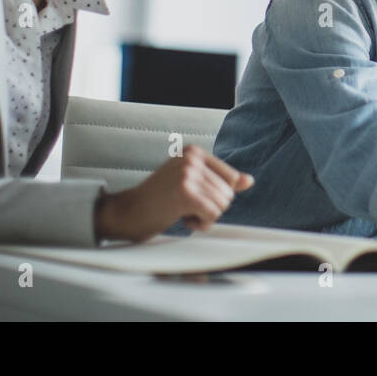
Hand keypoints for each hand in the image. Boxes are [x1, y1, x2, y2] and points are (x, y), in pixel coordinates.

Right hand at [94, 144, 253, 241]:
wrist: (127, 213)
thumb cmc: (159, 200)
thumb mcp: (191, 184)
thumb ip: (219, 181)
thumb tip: (249, 181)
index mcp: (194, 151)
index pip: (231, 179)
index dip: (215, 197)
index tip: (190, 198)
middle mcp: (191, 158)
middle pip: (228, 193)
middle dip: (210, 208)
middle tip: (184, 207)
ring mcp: (187, 174)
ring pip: (222, 205)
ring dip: (205, 217)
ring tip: (181, 211)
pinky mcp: (185, 192)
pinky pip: (213, 214)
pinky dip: (201, 224)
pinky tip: (182, 218)